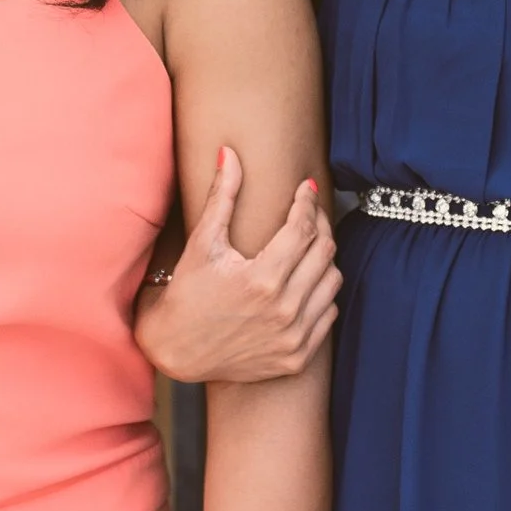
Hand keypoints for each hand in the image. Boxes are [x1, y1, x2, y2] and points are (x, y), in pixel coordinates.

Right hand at [133, 146, 340, 383]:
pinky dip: (321, 292)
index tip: (305, 188)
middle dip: (319, 222)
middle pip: (324, 251)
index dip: (306, 202)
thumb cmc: (187, 292)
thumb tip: (229, 153)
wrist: (177, 350)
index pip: (302, 228)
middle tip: (308, 211)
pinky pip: (328, 314)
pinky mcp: (297, 357)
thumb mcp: (202, 242)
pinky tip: (303, 279)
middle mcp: (283, 310)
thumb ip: (221, 196)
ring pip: (332, 281)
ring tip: (305, 244)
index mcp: (261, 279)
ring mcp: (293, 337)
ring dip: (323, 257)